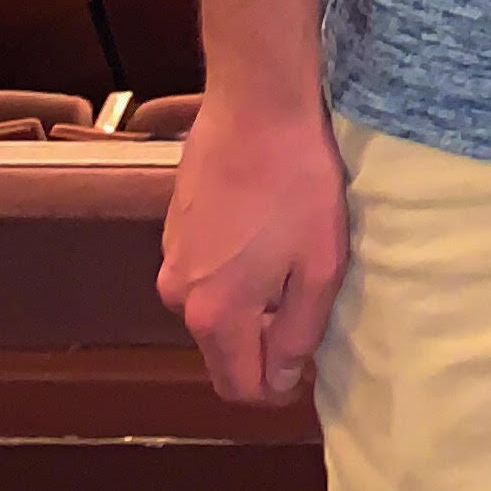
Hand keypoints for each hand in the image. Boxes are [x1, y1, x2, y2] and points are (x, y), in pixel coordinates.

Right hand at [158, 98, 348, 407]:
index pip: (237, 386)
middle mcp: (179, 294)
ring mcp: (171, 255)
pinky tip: (267, 226)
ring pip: (214, 304)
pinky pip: (206, 267)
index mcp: (215, 314)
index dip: (275, 388)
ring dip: (249, 298)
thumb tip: (283, 378)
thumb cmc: (297, 181)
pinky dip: (234, 264)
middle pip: (223, 345)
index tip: (307, 366)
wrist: (256, 101)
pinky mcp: (174, 222)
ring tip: (291, 256)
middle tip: (307, 302)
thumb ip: (299, 332)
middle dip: (263, 340)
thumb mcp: (319, 264)